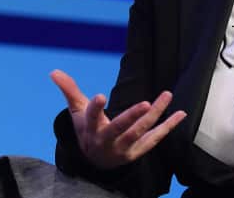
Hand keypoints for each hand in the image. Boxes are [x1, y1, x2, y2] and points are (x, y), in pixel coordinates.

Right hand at [50, 69, 186, 169]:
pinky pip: (155, 139)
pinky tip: (179, 113)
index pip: (91, 117)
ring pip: (140, 131)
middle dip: (132, 117)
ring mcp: (124, 148)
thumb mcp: (76, 111)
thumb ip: (68, 90)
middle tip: (146, 104)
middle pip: (120, 128)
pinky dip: (168, 127)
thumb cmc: (86, 129)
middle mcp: (107, 140)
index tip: (100, 96)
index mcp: (90, 129)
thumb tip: (53, 71)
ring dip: (155, 115)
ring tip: (166, 95)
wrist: (95, 161)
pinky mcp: (138, 151)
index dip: (95, 108)